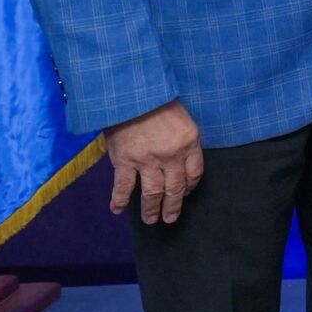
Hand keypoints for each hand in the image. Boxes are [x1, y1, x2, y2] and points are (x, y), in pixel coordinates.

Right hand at [106, 100, 203, 224]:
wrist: (131, 92)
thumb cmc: (158, 100)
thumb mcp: (183, 117)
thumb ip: (184, 139)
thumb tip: (181, 159)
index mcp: (189, 142)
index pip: (195, 173)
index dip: (190, 186)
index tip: (185, 193)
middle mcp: (171, 155)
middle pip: (175, 188)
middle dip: (173, 206)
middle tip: (170, 218)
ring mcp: (147, 160)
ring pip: (152, 192)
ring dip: (151, 209)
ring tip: (150, 220)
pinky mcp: (125, 160)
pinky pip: (123, 186)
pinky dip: (119, 200)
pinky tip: (117, 210)